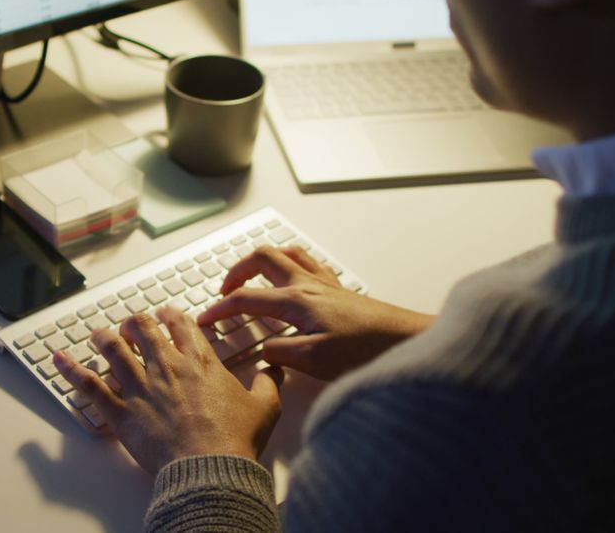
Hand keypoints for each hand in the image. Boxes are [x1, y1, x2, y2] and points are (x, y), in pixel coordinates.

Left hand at [53, 309, 283, 474]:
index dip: (171, 315)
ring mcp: (140, 388)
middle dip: (135, 322)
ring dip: (104, 337)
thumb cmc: (235, 440)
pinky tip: (58, 359)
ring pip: (113, 350)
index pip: (180, 324)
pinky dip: (71, 371)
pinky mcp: (121, 412)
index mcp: (199, 362)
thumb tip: (274, 371)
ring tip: (99, 333)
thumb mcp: (265, 408)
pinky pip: (90, 386)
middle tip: (132, 323)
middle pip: (142, 329)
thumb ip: (268, 384)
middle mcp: (166, 367)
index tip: (167, 315)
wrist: (210, 469)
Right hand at [199, 246, 432, 379]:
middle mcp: (310, 284)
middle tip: (225, 291)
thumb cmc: (369, 350)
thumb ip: (281, 353)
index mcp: (298, 300)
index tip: (205, 320)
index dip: (220, 309)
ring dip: (264, 261)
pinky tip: (293, 283)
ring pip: (287, 254)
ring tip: (252, 278)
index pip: (247, 298)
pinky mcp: (341, 291)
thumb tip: (263, 349)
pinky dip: (291, 266)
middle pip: (263, 257)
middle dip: (237, 270)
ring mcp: (327, 284)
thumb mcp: (316, 361)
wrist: (409, 341)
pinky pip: (309, 264)